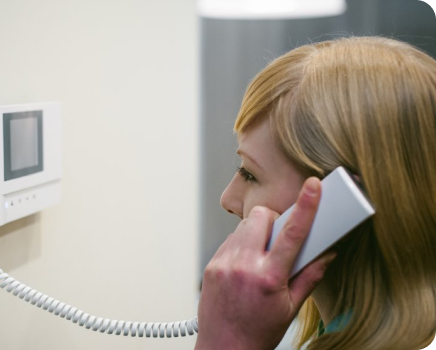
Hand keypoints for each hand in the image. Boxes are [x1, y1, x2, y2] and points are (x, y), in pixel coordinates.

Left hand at [194, 177, 336, 349]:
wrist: (223, 347)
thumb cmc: (258, 332)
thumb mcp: (291, 308)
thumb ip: (310, 277)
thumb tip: (327, 253)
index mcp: (269, 277)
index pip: (293, 233)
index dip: (306, 206)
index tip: (313, 186)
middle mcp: (244, 265)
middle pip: (262, 218)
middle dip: (275, 222)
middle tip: (280, 241)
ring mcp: (224, 263)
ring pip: (244, 226)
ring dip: (257, 234)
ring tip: (262, 258)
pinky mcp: (211, 264)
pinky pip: (230, 240)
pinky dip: (242, 244)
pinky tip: (246, 265)